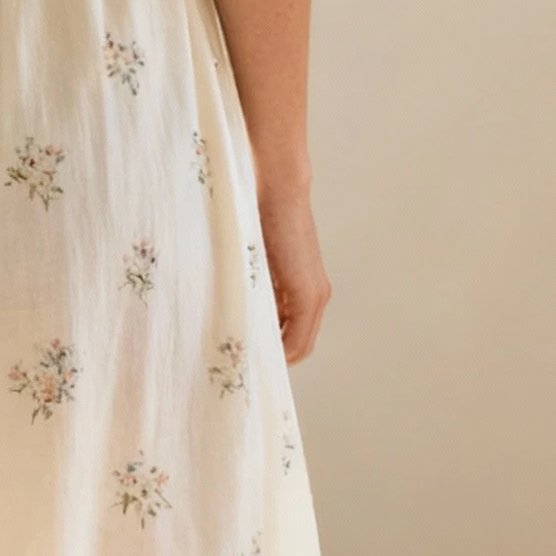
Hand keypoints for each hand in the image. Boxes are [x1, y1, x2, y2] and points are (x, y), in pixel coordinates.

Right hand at [258, 187, 329, 363]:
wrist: (277, 190)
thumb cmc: (259, 219)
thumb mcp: (256, 264)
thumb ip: (256, 290)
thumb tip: (238, 317)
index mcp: (305, 291)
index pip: (295, 338)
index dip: (275, 352)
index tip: (249, 358)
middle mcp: (316, 298)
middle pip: (299, 348)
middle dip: (274, 359)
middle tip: (245, 365)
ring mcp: (315, 297)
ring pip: (299, 345)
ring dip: (275, 355)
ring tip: (246, 360)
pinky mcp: (308, 293)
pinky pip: (296, 337)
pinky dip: (279, 349)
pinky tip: (255, 350)